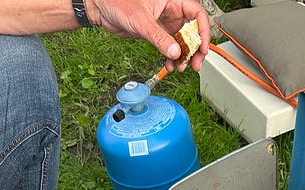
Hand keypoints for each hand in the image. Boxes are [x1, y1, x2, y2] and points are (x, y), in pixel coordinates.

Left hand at [88, 0, 210, 69]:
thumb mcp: (141, 20)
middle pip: (192, 31)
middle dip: (195, 49)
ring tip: (180, 67)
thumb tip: (175, 51)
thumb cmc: (117, 2)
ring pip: (182, 42)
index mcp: (172, 0)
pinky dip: (172, 58)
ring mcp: (165, 23)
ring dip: (183, 56)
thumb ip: (158, 36)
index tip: (202, 48)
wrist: (101, 9)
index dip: (203, 31)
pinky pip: (170, 47)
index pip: (197, 14)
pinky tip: (169, 65)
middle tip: (194, 63)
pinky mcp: (157, 33)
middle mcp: (171, 11)